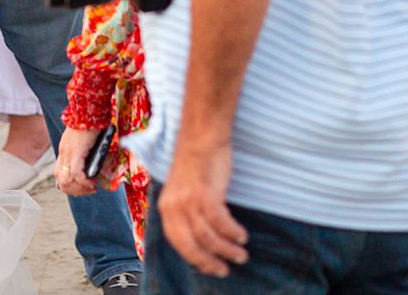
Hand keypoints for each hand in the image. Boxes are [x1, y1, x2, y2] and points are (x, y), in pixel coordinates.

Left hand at [54, 126, 115, 196]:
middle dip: (75, 191)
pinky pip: (76, 173)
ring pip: (66, 181)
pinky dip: (84, 182)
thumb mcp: (84, 141)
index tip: (82, 187)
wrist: (88, 111)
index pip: (59, 174)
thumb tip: (94, 166)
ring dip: (79, 189)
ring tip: (91, 188)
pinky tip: (92, 182)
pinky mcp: (76, 151)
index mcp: (64, 151)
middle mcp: (63, 153)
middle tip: (88, 190)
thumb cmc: (90, 123)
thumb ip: (85, 153)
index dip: (69, 185)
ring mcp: (68, 153)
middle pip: (61, 181)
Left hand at [158, 137, 249, 277]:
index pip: (177, 243)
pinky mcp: (205, 194)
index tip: (210, 267)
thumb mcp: (183, 191)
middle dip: (209, 262)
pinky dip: (232, 232)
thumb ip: (187, 212)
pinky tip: (242, 236)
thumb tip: (200, 239)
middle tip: (225, 270)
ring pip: (208, 237)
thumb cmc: (197, 163)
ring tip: (240, 255)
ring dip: (226, 250)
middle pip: (190, 246)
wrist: (201, 137)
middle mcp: (174, 207)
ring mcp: (188, 200)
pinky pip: (220, 223)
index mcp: (166, 208)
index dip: (194, 259)